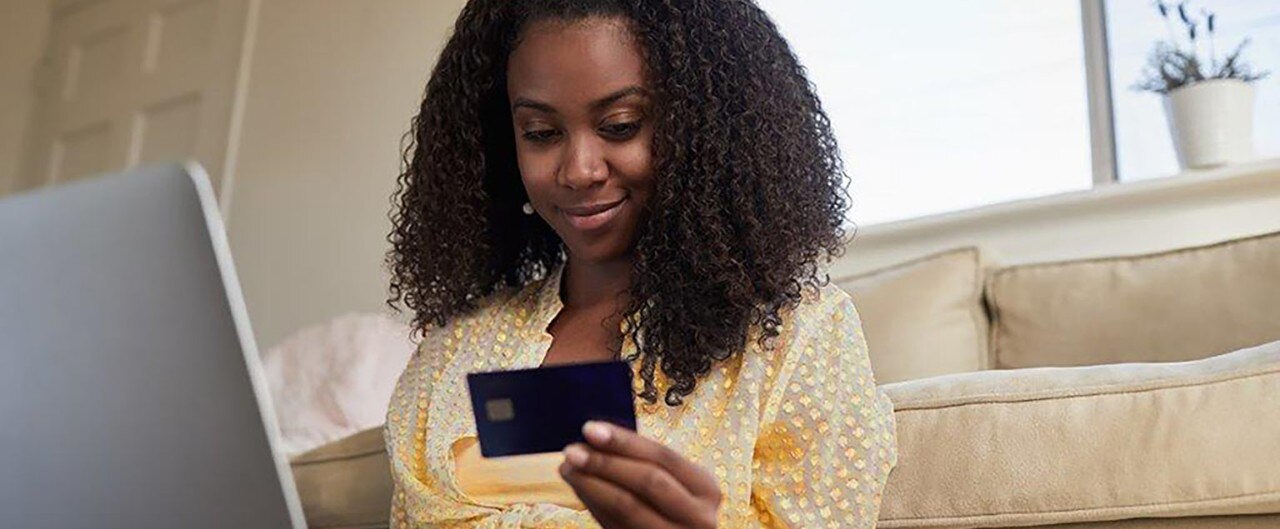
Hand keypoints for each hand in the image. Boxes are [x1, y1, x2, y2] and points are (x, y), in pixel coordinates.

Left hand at [560, 421, 720, 528]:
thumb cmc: (672, 510)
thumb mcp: (673, 484)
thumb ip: (643, 463)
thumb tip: (595, 437)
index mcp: (706, 488)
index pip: (663, 457)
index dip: (625, 441)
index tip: (590, 428)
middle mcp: (699, 517)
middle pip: (648, 481)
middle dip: (605, 463)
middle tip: (572, 451)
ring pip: (627, 508)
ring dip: (591, 485)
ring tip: (568, 468)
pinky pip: (615, 525)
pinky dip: (594, 505)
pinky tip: (580, 490)